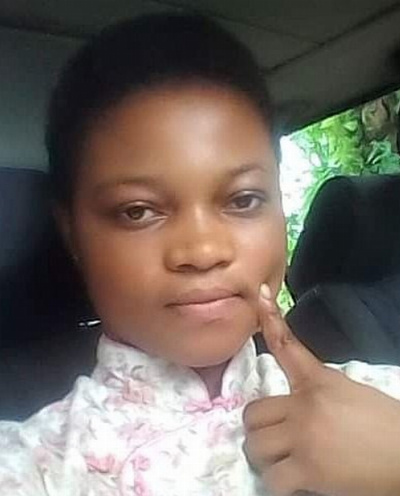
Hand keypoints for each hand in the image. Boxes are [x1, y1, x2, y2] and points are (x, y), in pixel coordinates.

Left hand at [243, 284, 399, 495]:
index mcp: (318, 382)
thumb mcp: (350, 392)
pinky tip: (293, 482)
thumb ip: (317, 390)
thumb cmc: (384, 424)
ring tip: (282, 462)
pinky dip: (278, 485)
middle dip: (260, 428)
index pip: (287, 346)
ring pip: (254, 446)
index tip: (260, 296)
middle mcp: (303, 406)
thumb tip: (294, 402)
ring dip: (264, 457)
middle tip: (275, 438)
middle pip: (252, 413)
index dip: (270, 319)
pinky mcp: (307, 470)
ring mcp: (302, 437)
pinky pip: (271, 480)